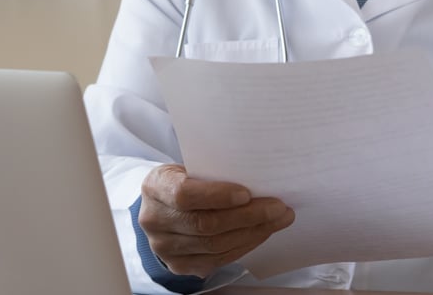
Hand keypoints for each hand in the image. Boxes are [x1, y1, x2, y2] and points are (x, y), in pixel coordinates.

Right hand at [137, 164, 294, 277]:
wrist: (161, 208)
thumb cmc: (182, 180)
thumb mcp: (188, 167)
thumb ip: (213, 171)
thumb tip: (259, 176)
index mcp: (155, 187)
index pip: (184, 194)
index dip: (216, 195)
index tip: (247, 193)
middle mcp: (155, 220)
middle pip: (205, 224)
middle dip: (248, 216)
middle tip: (277, 207)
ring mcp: (165, 248)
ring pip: (215, 245)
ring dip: (253, 232)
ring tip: (277, 219)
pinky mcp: (180, 265)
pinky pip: (219, 259)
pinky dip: (245, 245)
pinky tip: (261, 232)